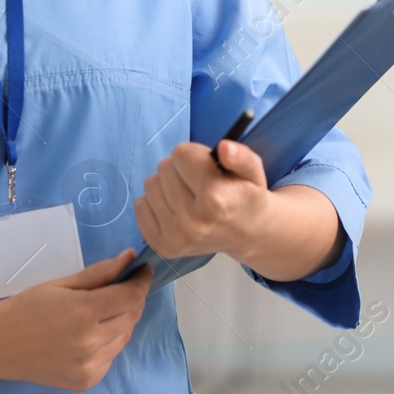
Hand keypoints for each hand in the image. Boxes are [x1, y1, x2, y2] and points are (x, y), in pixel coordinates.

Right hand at [0, 248, 151, 390]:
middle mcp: (90, 343)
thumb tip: (130, 258)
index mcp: (84, 313)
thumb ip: (100, 273)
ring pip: (124, 338)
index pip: (131, 297)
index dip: (142, 281)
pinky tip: (90, 335)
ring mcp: (89, 367)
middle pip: (132, 317)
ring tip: (102, 312)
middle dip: (133, 299)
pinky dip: (108, 343)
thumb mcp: (62, 284)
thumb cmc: (27, 308)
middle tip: (124, 287)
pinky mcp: (85, 382)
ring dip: (122, 322)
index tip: (143, 271)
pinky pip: (110, 357)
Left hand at [134, 139, 268, 259]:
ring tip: (188, 195)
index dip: (195, 155)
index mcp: (216, 199)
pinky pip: (140, 206)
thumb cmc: (246, 197)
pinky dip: (156, 202)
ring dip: (167, 185)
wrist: (247, 235)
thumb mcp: (253, 172)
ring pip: (150, 185)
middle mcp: (193, 221)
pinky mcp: (162, 245)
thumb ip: (242, 156)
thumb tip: (224, 147)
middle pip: (164, 168)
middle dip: (181, 169)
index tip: (207, 167)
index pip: (181, 153)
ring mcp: (175, 236)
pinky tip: (176, 208)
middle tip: (199, 182)